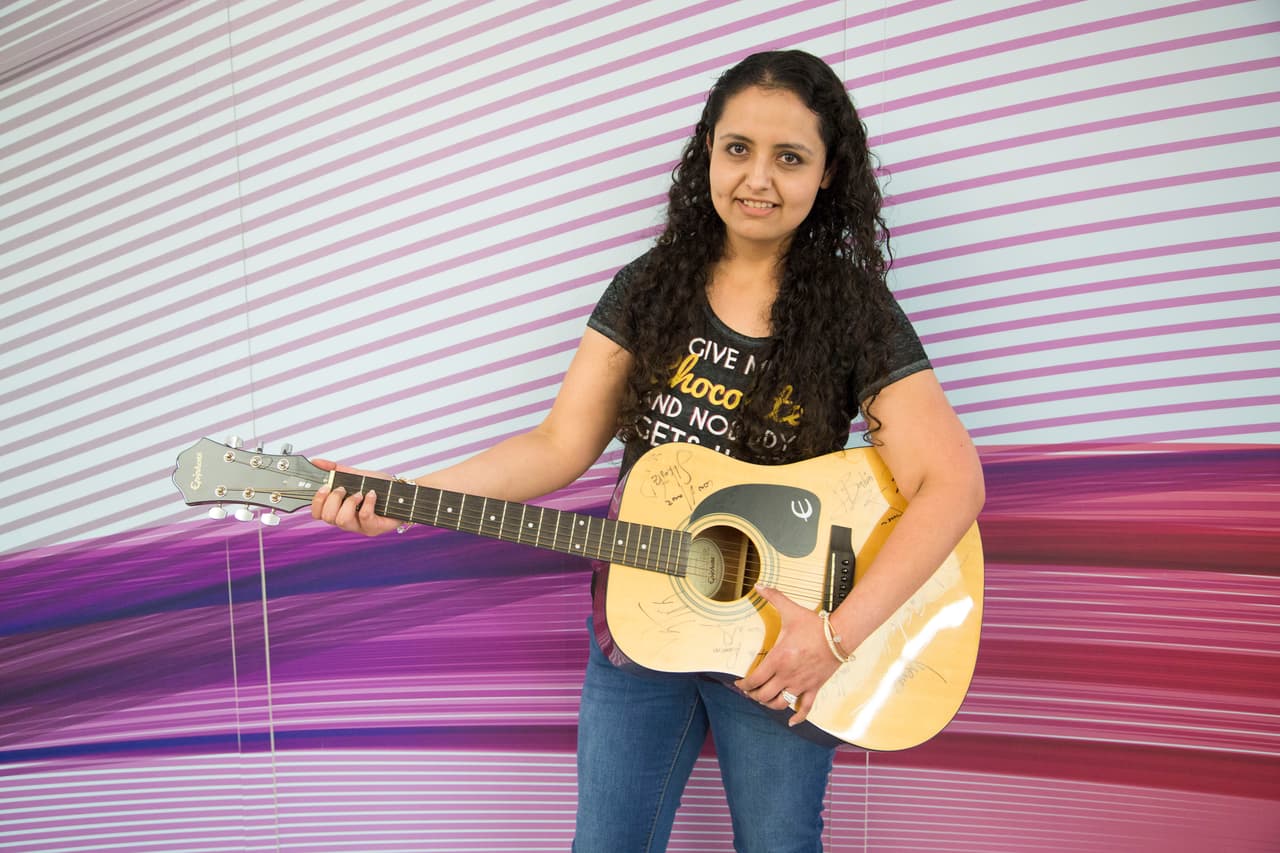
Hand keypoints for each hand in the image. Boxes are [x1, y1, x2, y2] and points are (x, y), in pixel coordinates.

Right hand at [309, 458, 401, 536]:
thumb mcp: (355, 475)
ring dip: (349, 502)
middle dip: (334, 499)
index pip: (317, 514)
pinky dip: (367, 502)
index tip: (325, 487)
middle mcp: (347, 521)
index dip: (317, 501)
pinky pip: (364, 517)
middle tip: (344, 489)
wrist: (401, 492)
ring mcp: (360, 527)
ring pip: (342, 520)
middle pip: (328, 517)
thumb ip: (335, 469)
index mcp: (339, 510)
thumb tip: (316, 461)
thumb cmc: (378, 486)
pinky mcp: (374, 528)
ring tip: (360, 493)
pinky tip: (372, 494)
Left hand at [734, 584, 843, 725]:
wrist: (839, 635)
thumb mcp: (790, 610)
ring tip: (765, 700)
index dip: (744, 686)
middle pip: (764, 696)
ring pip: (780, 704)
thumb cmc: (813, 625)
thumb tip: (758, 585)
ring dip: (769, 705)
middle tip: (750, 692)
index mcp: (778, 659)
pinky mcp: (814, 688)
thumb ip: (773, 597)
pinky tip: (791, 721)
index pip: (754, 680)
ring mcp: (801, 684)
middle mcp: (787, 675)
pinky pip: (805, 708)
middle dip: (754, 696)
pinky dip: (797, 717)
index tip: (739, 684)